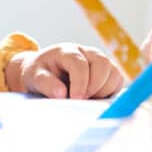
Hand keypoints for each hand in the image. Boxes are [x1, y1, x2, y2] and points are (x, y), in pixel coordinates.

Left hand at [5, 44, 123, 98]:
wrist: (43, 72)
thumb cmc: (39, 73)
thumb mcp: (34, 77)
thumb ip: (46, 83)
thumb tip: (61, 93)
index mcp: (67, 51)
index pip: (79, 64)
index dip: (79, 83)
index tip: (75, 99)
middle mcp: (86, 52)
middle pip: (102, 64)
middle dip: (95, 86)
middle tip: (83, 100)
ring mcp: (99, 61)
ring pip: (114, 73)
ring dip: (104, 90)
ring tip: (88, 100)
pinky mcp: (107, 72)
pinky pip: (118, 82)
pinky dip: (110, 93)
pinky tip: (95, 99)